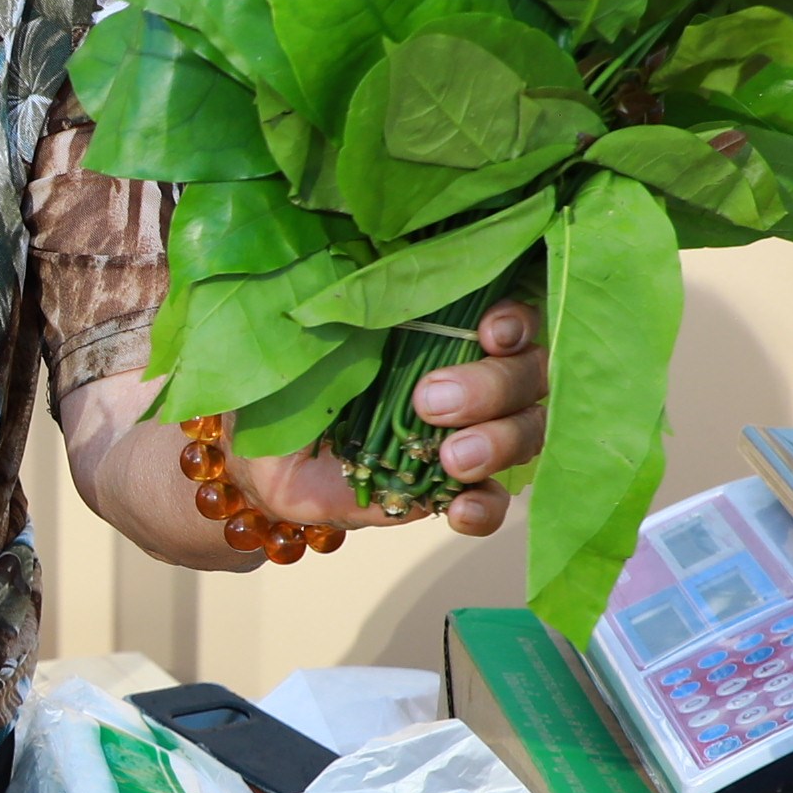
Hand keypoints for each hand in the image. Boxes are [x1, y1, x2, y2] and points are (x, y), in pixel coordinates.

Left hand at [225, 300, 553, 539]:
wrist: (263, 458)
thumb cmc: (293, 380)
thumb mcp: (317, 336)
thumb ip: (353, 306)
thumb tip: (374, 282)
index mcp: (446, 327)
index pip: (512, 315)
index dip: (518, 321)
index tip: (489, 331)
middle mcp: (474, 377)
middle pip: (530, 376)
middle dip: (493, 387)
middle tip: (432, 403)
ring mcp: (470, 435)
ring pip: (526, 433)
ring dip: (498, 443)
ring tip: (450, 458)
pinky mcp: (451, 491)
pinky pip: (492, 502)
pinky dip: (483, 508)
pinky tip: (457, 510)